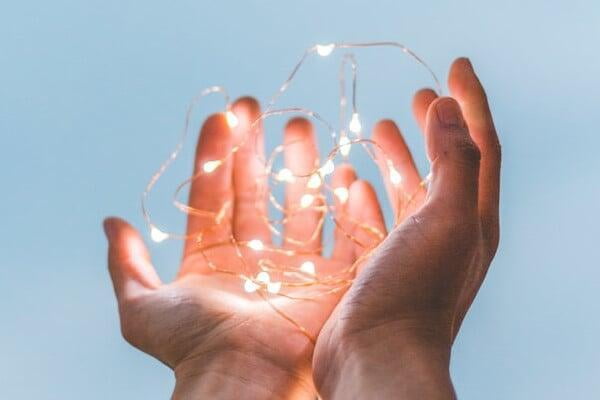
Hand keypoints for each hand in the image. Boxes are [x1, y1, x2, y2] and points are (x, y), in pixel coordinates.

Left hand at [103, 98, 385, 398]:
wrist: (244, 380)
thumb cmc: (195, 347)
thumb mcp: (142, 309)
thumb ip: (126, 265)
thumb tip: (111, 222)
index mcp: (215, 261)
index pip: (215, 195)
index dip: (217, 155)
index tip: (223, 116)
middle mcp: (256, 260)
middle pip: (257, 192)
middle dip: (257, 149)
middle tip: (258, 108)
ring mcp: (296, 268)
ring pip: (300, 206)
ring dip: (300, 167)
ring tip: (300, 126)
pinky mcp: (334, 281)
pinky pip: (347, 237)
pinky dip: (349, 208)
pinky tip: (345, 174)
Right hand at [313, 58, 500, 398]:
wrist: (379, 359)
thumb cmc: (414, 292)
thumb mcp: (448, 219)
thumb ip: (455, 160)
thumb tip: (449, 108)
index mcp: (472, 217)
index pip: (480, 145)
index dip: (470, 102)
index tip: (454, 65)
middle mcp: (448, 233)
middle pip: (445, 166)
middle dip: (435, 126)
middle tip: (418, 94)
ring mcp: (412, 251)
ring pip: (409, 190)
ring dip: (399, 156)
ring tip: (379, 126)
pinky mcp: (379, 266)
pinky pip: (377, 218)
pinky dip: (367, 194)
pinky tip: (350, 181)